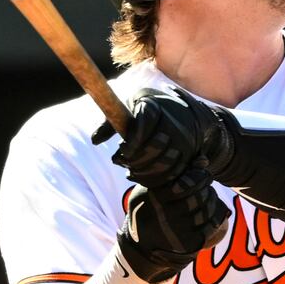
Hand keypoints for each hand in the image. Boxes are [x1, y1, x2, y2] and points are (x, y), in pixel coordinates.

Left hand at [99, 88, 237, 190]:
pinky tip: (146, 177)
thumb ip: (111, 123)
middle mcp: (171, 119)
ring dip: (145, 172)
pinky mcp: (189, 153)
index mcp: (152, 104)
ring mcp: (183, 138)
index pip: (144, 124)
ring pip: (163, 163)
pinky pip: (173, 172)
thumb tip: (95, 141)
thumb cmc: (150, 111)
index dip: (132, 142)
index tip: (124, 151)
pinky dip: (158, 179)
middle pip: (153, 147)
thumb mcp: (130, 109)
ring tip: (133, 171)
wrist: (188, 115)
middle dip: (136, 160)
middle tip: (126, 163)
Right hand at [118, 167, 232, 283]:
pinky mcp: (188, 244)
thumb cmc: (147, 210)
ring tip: (207, 197)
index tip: (201, 174)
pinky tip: (208, 212)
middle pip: (199, 197)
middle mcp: (166, 216)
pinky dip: (214, 216)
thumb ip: (173, 174)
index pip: (187, 183)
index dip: (199, 176)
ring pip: (207, 211)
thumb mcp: (150, 190)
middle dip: (206, 188)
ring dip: (211, 201)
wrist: (140, 246)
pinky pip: (210, 227)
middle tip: (206, 185)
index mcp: (156, 199)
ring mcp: (178, 231)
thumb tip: (203, 160)